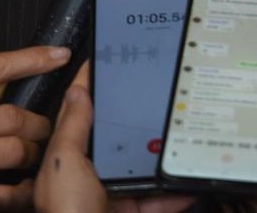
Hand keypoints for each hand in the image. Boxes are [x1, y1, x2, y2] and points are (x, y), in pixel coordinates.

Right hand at [0, 45, 65, 212]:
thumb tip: (0, 89)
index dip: (33, 58)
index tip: (61, 55)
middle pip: (12, 114)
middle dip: (40, 123)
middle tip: (49, 128)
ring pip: (11, 151)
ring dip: (32, 156)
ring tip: (37, 158)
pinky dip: (19, 194)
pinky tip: (26, 191)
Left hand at [33, 65, 194, 212]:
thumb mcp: (65, 163)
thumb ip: (73, 126)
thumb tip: (78, 89)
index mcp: (66, 156)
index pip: (80, 109)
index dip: (92, 83)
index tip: (111, 59)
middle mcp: (88, 172)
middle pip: (117, 136)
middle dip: (137, 118)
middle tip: (157, 93)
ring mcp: (111, 193)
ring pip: (143, 165)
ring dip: (162, 153)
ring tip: (182, 130)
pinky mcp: (133, 211)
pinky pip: (160, 197)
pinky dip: (177, 190)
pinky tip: (190, 178)